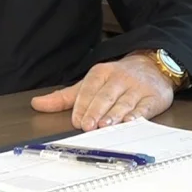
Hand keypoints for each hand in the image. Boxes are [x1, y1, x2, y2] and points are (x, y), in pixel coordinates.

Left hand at [31, 53, 174, 130]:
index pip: (89, 89)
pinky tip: (130, 122)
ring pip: (124, 102)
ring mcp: (137, 88)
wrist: (153, 66)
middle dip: (96, 111)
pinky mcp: (153, 98)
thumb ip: (65, 97)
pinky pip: (145, 107)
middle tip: (88, 126)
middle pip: (106, 96)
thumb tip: (37, 104)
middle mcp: (120, 79)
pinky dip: (138, 115)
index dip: (82, 106)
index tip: (76, 121)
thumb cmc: (117, 79)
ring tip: (105, 125)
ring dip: (114, 115)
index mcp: (101, 73)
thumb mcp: (90, 83)